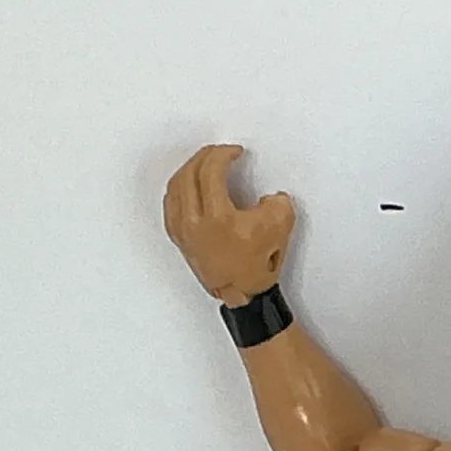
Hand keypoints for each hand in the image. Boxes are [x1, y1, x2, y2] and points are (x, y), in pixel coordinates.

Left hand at [162, 144, 296, 306]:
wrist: (243, 298)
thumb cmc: (255, 270)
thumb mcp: (279, 231)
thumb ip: (278, 205)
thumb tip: (272, 198)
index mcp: (218, 217)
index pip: (211, 171)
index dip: (223, 154)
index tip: (234, 152)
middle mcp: (196, 222)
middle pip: (190, 173)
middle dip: (205, 157)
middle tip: (217, 153)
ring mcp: (185, 232)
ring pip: (176, 187)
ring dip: (188, 170)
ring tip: (201, 165)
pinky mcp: (181, 240)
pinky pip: (171, 206)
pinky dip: (178, 190)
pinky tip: (185, 187)